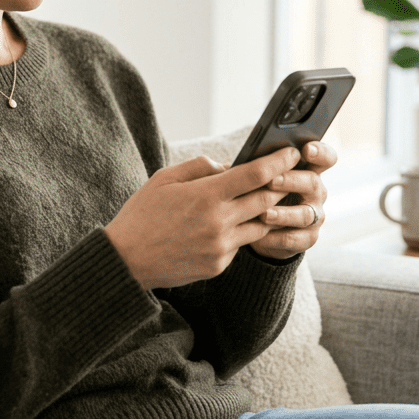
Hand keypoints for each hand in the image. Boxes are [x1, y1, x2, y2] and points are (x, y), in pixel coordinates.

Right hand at [104, 147, 300, 289]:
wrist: (126, 260)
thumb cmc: (142, 214)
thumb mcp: (164, 178)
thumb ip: (200, 166)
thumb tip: (229, 167)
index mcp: (206, 195)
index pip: (256, 174)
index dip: (278, 161)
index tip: (291, 153)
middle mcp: (219, 222)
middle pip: (267, 199)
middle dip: (282, 185)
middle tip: (290, 174)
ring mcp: (221, 247)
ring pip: (260, 225)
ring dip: (267, 211)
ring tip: (266, 199)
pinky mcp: (219, 265)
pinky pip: (241, 244)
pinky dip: (242, 231)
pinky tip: (232, 225)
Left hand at [249, 141, 336, 260]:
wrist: (258, 228)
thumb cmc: (255, 191)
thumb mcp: (254, 177)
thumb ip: (252, 166)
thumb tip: (233, 163)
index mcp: (308, 169)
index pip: (325, 157)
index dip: (319, 152)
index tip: (305, 149)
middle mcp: (316, 191)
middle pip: (312, 183)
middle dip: (291, 180)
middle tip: (271, 180)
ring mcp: (314, 215)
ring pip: (305, 213)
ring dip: (284, 213)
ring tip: (263, 213)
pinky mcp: (307, 238)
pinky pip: (295, 238)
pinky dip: (277, 237)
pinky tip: (260, 235)